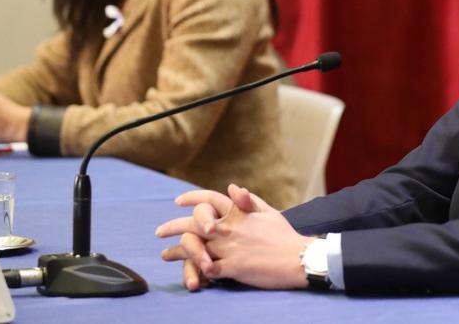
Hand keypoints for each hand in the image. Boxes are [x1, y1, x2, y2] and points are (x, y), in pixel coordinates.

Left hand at [157, 184, 311, 290]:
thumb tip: (231, 186)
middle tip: (159, 232)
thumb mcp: (268, 212)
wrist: (298, 258)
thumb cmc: (285, 236)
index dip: (192, 198)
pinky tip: (187, 271)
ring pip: (195, 248)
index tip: (178, 201)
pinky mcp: (233, 268)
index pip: (209, 199)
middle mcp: (230, 228)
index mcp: (238, 213)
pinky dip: (196, 270)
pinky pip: (207, 269)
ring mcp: (230, 248)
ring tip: (166, 254)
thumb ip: (248, 200)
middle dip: (173, 226)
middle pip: (194, 223)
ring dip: (178, 252)